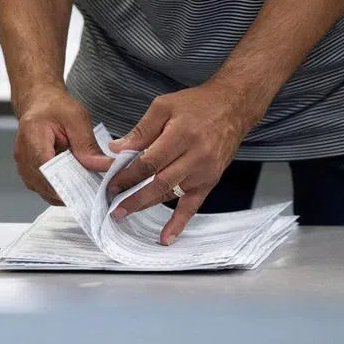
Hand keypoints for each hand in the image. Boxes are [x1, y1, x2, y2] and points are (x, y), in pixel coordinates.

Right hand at [14, 86, 113, 204]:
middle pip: (44, 183)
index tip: (83, 190)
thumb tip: (102, 165)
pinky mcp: (28, 172)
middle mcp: (23, 155)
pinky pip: (43, 187)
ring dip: (64, 192)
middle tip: (91, 192)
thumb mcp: (77, 118)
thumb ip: (87, 144)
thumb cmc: (55, 107)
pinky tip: (74, 184)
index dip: (64, 182)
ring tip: (84, 188)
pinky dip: (59, 189)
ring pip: (43, 190)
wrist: (40, 103)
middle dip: (69, 190)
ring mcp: (23, 165)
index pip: (45, 168)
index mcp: (32, 137)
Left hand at [106, 82, 257, 245]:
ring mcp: (204, 171)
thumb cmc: (196, 105)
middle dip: (133, 197)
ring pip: (170, 193)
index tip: (111, 184)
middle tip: (114, 208)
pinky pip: (193, 205)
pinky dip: (179, 223)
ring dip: (147, 205)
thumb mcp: (164, 106)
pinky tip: (166, 238)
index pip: (149, 162)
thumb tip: (117, 149)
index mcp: (181, 135)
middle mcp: (195, 156)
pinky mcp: (210, 180)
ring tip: (126, 213)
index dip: (128, 175)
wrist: (232, 108)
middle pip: (159, 182)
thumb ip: (141, 130)